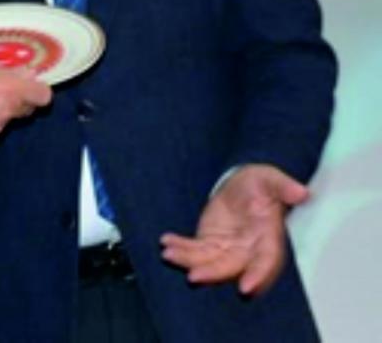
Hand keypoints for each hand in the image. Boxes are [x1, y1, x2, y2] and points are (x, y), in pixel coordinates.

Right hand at [0, 61, 52, 144]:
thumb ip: (4, 72)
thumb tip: (22, 73)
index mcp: (12, 90)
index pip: (42, 94)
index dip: (38, 89)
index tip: (30, 81)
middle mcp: (8, 111)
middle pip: (27, 108)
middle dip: (20, 99)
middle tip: (6, 88)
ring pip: (7, 119)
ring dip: (0, 110)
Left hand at [160, 164, 308, 295]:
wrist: (244, 184)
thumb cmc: (261, 184)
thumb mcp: (271, 179)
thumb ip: (283, 186)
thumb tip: (302, 192)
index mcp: (268, 237)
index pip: (266, 261)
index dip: (258, 275)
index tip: (245, 289)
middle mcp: (249, 249)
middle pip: (231, 268)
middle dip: (213, 274)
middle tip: (193, 277)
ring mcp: (228, 249)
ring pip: (208, 262)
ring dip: (189, 261)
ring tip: (169, 255)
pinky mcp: (211, 243)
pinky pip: (194, 250)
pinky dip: (180, 248)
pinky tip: (166, 243)